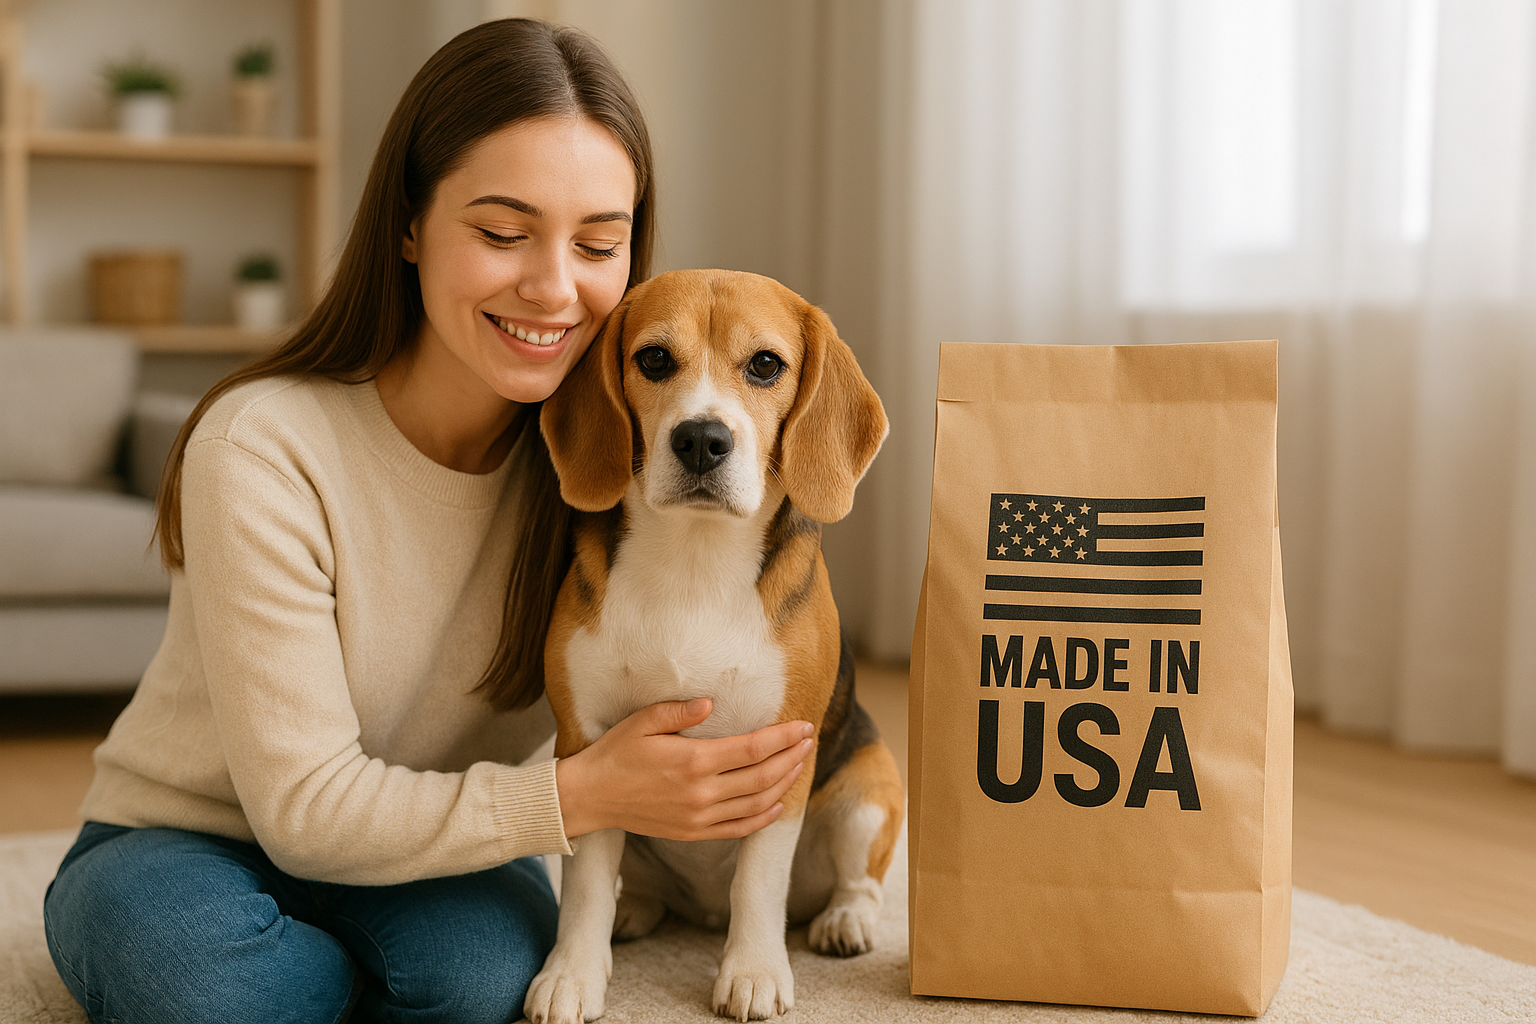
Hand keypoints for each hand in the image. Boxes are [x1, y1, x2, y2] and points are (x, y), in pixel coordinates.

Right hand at [554, 698, 813, 840]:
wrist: (589, 797)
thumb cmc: (615, 753)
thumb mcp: (643, 722)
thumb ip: (679, 711)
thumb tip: (712, 702)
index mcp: (693, 761)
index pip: (753, 749)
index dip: (783, 737)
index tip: (803, 726)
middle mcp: (702, 793)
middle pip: (762, 776)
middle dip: (791, 756)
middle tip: (809, 740)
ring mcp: (699, 817)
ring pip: (756, 803)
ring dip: (783, 783)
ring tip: (798, 764)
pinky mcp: (693, 833)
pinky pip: (738, 828)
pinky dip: (763, 817)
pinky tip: (776, 803)